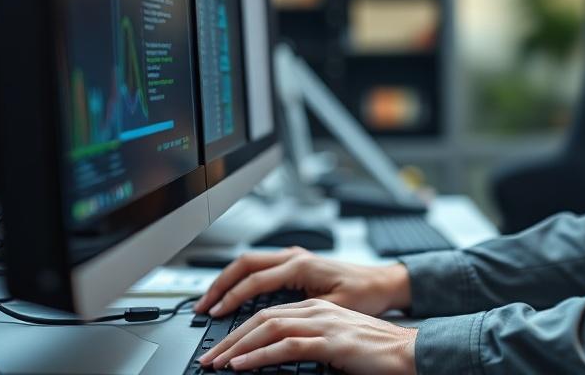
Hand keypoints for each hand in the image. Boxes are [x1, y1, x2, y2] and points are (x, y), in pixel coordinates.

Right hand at [193, 248, 410, 317]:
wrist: (383, 283)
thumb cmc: (364, 294)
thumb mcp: (332, 308)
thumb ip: (302, 314)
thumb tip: (273, 327)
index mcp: (301, 265)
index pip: (254, 281)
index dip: (231, 300)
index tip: (213, 316)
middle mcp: (295, 257)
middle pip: (244, 264)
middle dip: (219, 285)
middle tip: (201, 307)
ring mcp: (295, 258)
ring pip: (250, 263)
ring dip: (228, 281)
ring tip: (210, 302)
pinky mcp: (297, 264)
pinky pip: (261, 267)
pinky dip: (242, 280)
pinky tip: (234, 296)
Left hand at [198, 298, 416, 373]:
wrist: (406, 350)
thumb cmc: (374, 348)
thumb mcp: (334, 339)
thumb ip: (307, 340)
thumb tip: (275, 353)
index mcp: (316, 306)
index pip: (267, 312)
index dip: (239, 328)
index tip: (220, 347)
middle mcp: (316, 309)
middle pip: (261, 317)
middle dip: (230, 337)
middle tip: (208, 357)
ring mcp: (323, 324)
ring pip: (269, 327)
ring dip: (237, 346)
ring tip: (217, 363)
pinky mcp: (331, 342)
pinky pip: (287, 345)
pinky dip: (259, 355)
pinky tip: (242, 365)